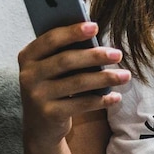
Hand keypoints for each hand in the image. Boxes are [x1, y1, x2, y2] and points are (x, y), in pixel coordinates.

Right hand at [18, 21, 129, 145]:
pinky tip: (116, 96)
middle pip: (66, 60)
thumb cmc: (52, 88)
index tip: (95, 26)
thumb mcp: (50, 69)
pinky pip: (82, 104)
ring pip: (78, 83)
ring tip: (125, 75)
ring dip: (105, 78)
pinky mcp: (49, 114)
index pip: (51, 39)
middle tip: (118, 54)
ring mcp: (37, 96)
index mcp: (27, 56)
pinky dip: (102, 100)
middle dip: (95, 56)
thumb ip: (64, 53)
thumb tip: (94, 34)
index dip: (73, 32)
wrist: (40, 128)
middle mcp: (28, 75)